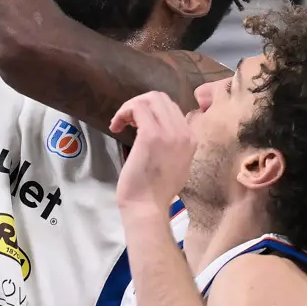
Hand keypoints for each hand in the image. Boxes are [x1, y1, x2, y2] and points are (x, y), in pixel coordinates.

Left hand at [109, 90, 194, 210]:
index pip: (171, 108)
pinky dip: (123, 112)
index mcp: (191, 138)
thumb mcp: (176, 163)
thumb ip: (173, 143)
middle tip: (127, 122)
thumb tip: (157, 126)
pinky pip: (137, 107)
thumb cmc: (156, 190)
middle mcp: (183, 132)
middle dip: (140, 104)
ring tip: (121, 123)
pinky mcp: (150, 135)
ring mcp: (169, 133)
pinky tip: (116, 126)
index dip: (151, 111)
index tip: (136, 125)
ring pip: (149, 98)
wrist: (148, 207)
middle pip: (161, 98)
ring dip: (130, 107)